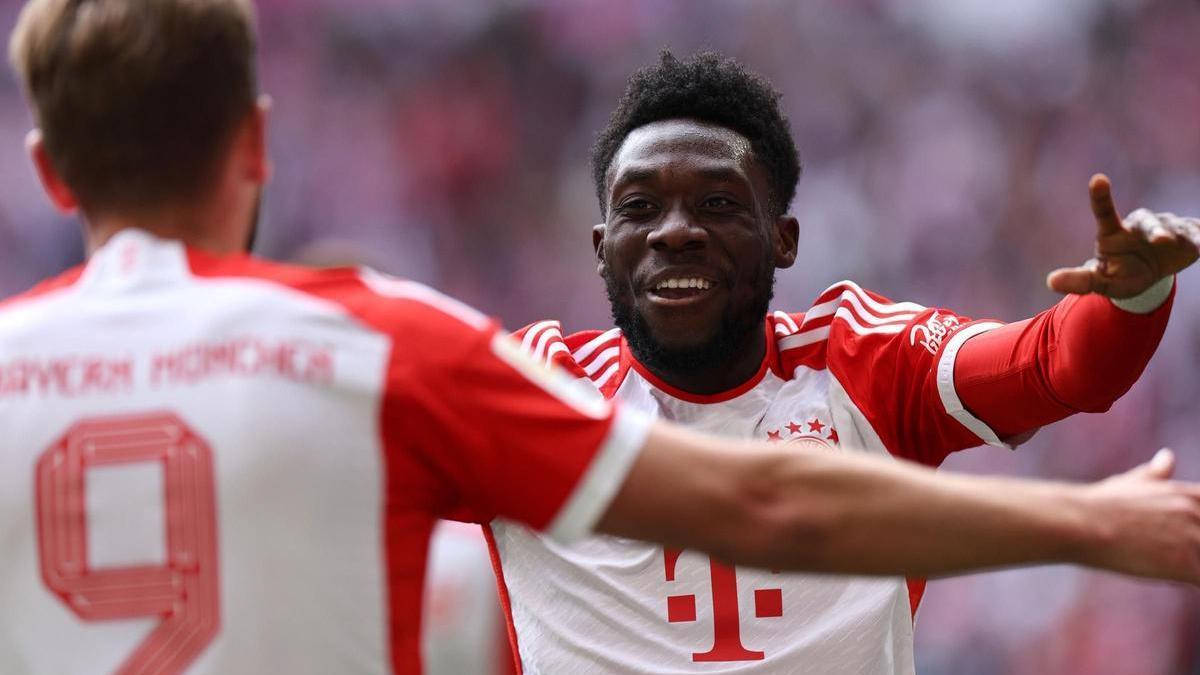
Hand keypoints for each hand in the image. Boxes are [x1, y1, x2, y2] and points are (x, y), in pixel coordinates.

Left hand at [1047, 174, 1199, 298]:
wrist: (1150, 276)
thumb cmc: (1120, 274)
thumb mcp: (1101, 282)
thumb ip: (1080, 281)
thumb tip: (1050, 281)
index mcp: (1113, 234)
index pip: (1104, 212)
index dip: (1101, 197)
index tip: (1099, 179)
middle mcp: (1139, 226)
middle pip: (1146, 221)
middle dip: (1154, 229)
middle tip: (1160, 239)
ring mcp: (1166, 228)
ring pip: (1172, 226)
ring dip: (1177, 234)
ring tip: (1177, 244)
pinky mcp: (1188, 236)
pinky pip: (1196, 233)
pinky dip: (1199, 236)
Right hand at [1080, 449, 1199, 584]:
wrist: (1082, 523)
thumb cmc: (1101, 504)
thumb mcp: (1132, 482)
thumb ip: (1156, 474)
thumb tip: (1168, 456)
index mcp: (1189, 495)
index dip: (1195, 529)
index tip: (1175, 537)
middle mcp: (1196, 513)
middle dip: (1192, 551)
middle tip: (1166, 552)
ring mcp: (1193, 539)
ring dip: (1189, 567)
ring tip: (1161, 564)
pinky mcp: (1185, 565)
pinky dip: (1188, 583)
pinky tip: (1167, 578)